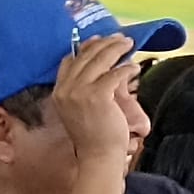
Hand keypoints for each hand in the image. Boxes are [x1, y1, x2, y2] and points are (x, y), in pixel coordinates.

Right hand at [50, 34, 136, 167]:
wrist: (98, 155)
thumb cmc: (95, 134)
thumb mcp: (80, 108)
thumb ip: (83, 89)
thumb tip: (101, 67)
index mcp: (59, 92)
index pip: (69, 61)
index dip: (85, 48)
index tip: (99, 41)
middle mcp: (66, 89)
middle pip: (85, 56)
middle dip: (105, 44)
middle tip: (121, 38)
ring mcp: (79, 92)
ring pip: (100, 59)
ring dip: (117, 49)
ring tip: (129, 44)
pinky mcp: (97, 95)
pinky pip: (115, 73)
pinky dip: (127, 68)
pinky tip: (135, 68)